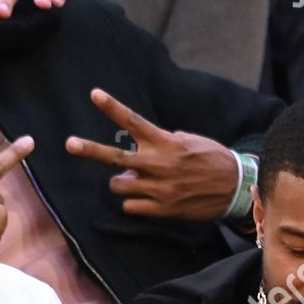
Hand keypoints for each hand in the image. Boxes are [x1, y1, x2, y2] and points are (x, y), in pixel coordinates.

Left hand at [66, 89, 239, 220]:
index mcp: (165, 142)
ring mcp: (159, 188)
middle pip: (115, 157)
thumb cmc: (210, 159)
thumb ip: (160, 145)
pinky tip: (148, 197)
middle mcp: (159, 164)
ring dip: (123, 182)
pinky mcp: (162, 209)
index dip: (112, 107)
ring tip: (137, 179)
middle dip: (90, 149)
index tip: (94, 94)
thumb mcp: (188, 141)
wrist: (233, 187)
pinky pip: (130, 206)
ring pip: (119, 185)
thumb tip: (134, 161)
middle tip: (70, 143)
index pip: (133, 121)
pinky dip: (134, 201)